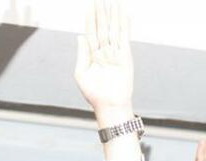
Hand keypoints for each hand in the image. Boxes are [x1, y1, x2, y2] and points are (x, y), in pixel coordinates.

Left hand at [74, 0, 133, 123]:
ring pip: (113, 29)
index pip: (91, 32)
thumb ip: (82, 54)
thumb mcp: (81, 73)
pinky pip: (124, 37)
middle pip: (102, 27)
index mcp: (92, 54)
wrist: (109, 105)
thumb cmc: (93, 93)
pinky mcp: (125, 56)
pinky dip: (125, 25)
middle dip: (102, 12)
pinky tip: (125, 14)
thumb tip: (80, 36)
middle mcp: (103, 51)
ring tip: (114, 1)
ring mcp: (115, 52)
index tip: (91, 5)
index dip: (91, 19)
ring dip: (113, 15)